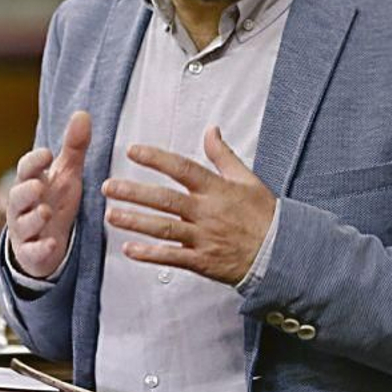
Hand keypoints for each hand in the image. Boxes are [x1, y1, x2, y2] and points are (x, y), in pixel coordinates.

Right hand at [6, 111, 90, 279]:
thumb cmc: (54, 201)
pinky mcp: (31, 254)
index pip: (25, 169)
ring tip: (46, 213)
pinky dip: (41, 248)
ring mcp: (25, 230)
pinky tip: (52, 244)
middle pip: (17, 196)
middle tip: (39, 186)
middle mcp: (23, 206)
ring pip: (23, 224)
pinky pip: (32, 252)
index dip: (33, 162)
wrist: (47, 240)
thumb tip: (83, 113)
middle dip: (26, 191)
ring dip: (33, 218)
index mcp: (30, 183)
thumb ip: (74, 146)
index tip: (47, 154)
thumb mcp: (67, 174)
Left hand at [102, 126, 276, 285]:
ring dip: (135, 221)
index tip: (133, 151)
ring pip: (164, 228)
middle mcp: (206, 212)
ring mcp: (203, 238)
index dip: (156, 158)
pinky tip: (129, 250)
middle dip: (134, 192)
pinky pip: (172, 258)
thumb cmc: (264, 215)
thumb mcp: (247, 179)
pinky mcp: (202, 261)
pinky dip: (149, 255)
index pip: (181, 168)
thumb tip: (211, 130)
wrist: (281, 253)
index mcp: (216, 189)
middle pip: (165, 199)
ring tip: (111, 215)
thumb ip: (223, 155)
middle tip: (109, 187)